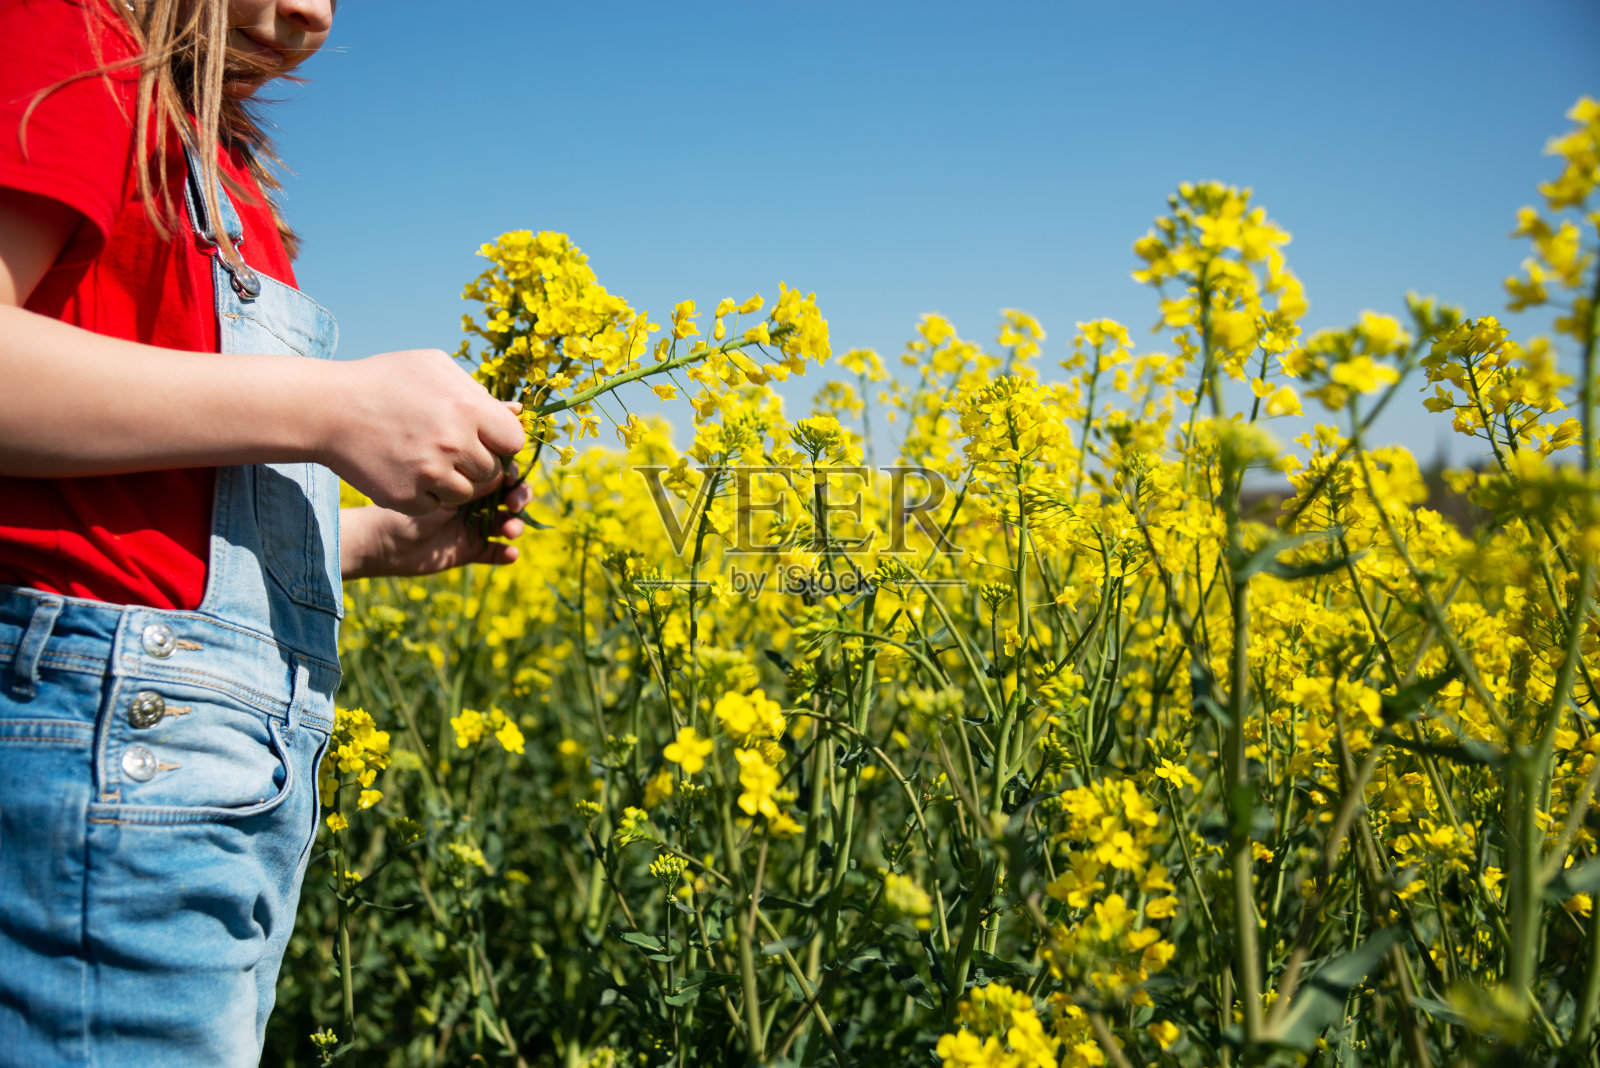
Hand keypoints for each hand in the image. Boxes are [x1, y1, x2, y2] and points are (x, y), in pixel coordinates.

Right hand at [318, 349, 525, 515]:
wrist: (327, 409)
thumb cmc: (384, 381)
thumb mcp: (433, 368)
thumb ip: (477, 392)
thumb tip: (516, 411)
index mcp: (469, 409)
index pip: (513, 441)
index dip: (501, 440)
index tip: (484, 437)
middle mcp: (454, 444)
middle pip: (492, 472)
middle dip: (477, 462)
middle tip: (450, 448)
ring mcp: (430, 474)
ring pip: (467, 493)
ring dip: (454, 481)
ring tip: (428, 459)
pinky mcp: (406, 497)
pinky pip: (435, 506)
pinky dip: (425, 495)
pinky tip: (407, 471)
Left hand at [340, 473, 533, 579]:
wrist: (381, 541)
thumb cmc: (403, 507)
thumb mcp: (439, 493)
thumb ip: (469, 486)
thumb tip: (502, 474)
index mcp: (465, 479)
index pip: (500, 471)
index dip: (514, 475)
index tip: (512, 478)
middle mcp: (474, 500)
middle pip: (510, 496)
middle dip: (520, 499)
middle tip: (513, 506)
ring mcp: (473, 526)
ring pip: (506, 523)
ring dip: (515, 526)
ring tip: (509, 532)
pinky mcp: (469, 551)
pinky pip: (495, 552)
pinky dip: (506, 553)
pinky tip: (509, 554)